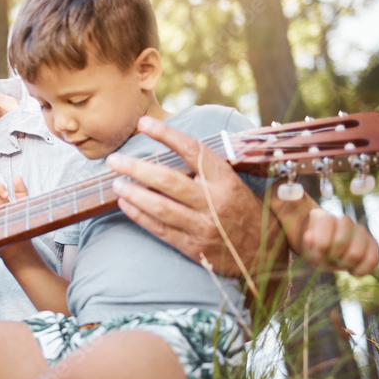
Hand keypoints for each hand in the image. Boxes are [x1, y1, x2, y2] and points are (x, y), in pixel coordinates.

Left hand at [106, 116, 280, 278]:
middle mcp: (214, 202)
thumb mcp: (235, 184)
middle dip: (136, 168)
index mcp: (225, 181)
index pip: (192, 151)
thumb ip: (207, 170)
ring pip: (160, 207)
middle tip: (114, 160)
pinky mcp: (194, 247)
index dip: (166, 135)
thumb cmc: (246, 212)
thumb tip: (171, 150)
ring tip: (115, 183)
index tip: (143, 123)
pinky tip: (125, 205)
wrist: (265, 254)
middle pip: (168, 181)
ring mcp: (202, 226)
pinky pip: (160, 229)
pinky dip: (140, 216)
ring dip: (133, 193)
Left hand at [301, 209, 378, 275]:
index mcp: (327, 219)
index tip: (318, 254)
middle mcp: (346, 222)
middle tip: (330, 260)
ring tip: (341, 264)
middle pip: (341, 243)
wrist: (328, 253)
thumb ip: (308, 242)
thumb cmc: (316, 248)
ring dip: (346, 264)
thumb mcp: (308, 247)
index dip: (321, 244)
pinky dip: (362, 270)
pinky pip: (373, 259)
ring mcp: (362, 232)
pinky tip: (353, 271)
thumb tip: (308, 236)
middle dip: (332, 257)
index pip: (326, 226)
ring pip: (356, 253)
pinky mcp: (373, 245)